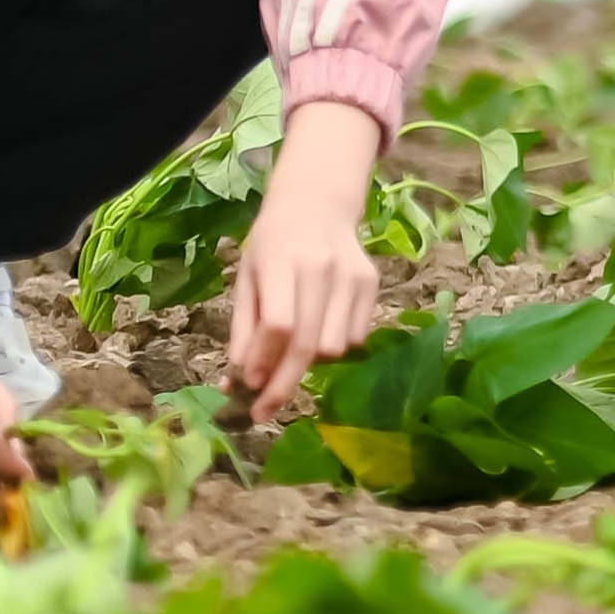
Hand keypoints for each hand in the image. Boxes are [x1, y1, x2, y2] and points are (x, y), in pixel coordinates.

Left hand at [228, 100, 390, 423]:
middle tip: (264, 410)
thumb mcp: (247, 277)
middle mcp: (321, 267)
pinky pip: (354, 336)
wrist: (317, 203)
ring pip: (334, 346)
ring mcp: (352, 275)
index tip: (249, 387)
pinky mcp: (372, 284)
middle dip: (285, 384)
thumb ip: (244, 327)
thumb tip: (241, 378)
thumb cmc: (272, 244)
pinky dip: (333, 346)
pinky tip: (319, 328)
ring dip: (309, 363)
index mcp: (281, 261)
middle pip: (307, 342)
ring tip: (292, 352)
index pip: (279, 322)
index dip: (264, 360)